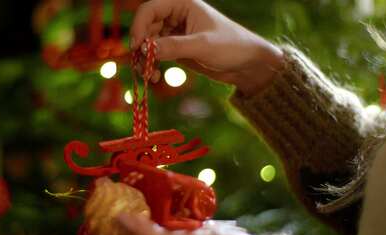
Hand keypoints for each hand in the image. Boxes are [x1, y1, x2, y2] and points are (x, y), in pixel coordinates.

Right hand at [130, 0, 283, 95]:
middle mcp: (176, 16)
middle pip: (145, 27)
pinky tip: (154, 76)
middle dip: (141, 47)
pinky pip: (156, 54)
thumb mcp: (202, 46)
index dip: (139, 26)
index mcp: (183, 4)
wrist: (248, 64)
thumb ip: (173, 46)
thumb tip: (146, 49)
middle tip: (142, 66)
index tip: (137, 47)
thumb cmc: (231, 47)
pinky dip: (151, 64)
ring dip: (144, 59)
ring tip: (149, 75)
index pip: (150, 9)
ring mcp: (175, 33)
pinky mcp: (177, 49)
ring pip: (148, 42)